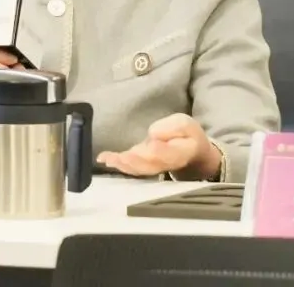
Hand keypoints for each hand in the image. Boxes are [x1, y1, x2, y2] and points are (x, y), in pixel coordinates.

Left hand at [97, 113, 220, 179]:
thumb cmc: (187, 135)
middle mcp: (166, 164)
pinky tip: (103, 158)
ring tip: (109, 159)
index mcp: (182, 153)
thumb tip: (154, 134)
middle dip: (136, 161)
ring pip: (138, 169)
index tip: (153, 144)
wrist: (190, 153)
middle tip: (123, 156)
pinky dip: (116, 163)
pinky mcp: (142, 165)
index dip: (162, 151)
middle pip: (151, 165)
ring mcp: (153, 167)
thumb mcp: (186, 123)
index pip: (172, 154)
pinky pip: (130, 167)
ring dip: (123, 164)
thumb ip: (174, 127)